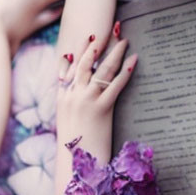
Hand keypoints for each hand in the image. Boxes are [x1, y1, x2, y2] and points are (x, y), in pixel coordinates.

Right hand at [56, 26, 136, 166]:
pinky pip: (114, 85)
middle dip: (94, 48)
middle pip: (83, 65)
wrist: (75, 160)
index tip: (84, 40)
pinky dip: (125, 72)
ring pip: (100, 71)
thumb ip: (68, 105)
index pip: (67, 70)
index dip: (76, 53)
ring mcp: (86, 101)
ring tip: (123, 43)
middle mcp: (72, 96)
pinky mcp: (101, 108)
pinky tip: (132, 62)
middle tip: (103, 34)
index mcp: (62, 99)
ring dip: (113, 54)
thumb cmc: (72, 145)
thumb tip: (74, 96)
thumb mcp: (66, 121)